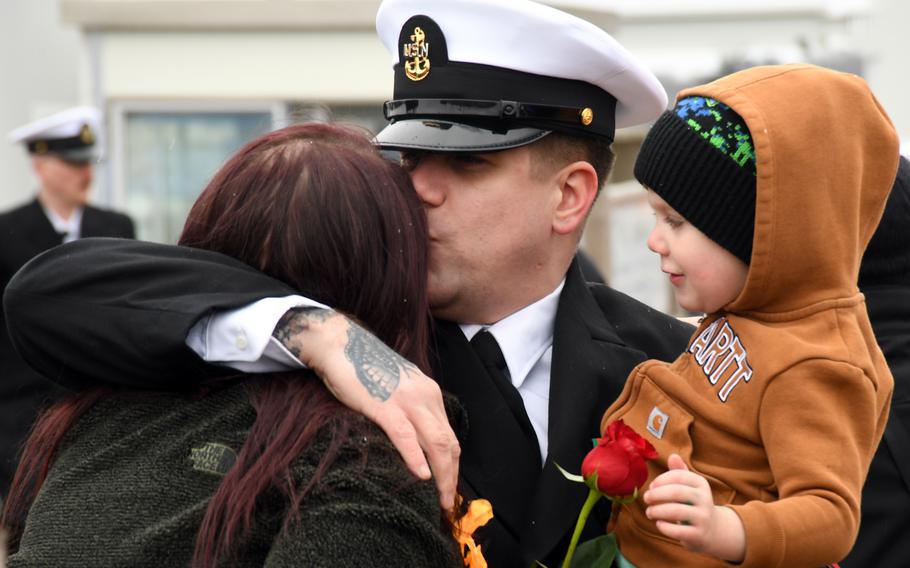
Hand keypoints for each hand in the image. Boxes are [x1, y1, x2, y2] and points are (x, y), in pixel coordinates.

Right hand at [274, 308, 460, 510]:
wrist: (341, 344)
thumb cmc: (365, 369)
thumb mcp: (398, 388)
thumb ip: (410, 410)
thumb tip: (415, 442)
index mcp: (430, 394)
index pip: (450, 436)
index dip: (452, 466)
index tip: (448, 488)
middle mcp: (425, 396)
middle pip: (449, 444)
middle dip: (451, 477)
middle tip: (446, 504)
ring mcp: (406, 400)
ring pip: (435, 442)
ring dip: (441, 475)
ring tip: (438, 500)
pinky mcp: (384, 405)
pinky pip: (405, 435)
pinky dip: (415, 457)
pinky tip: (420, 475)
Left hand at [643, 454, 744, 561]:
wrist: (713, 530)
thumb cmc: (693, 504)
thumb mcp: (689, 486)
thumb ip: (679, 472)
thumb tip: (672, 455)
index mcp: (700, 483)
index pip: (678, 476)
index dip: (660, 480)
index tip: (651, 486)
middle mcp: (704, 499)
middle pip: (676, 492)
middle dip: (656, 495)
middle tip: (646, 499)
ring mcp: (703, 518)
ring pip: (676, 511)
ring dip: (656, 511)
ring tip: (649, 512)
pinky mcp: (699, 535)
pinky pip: (678, 531)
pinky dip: (664, 527)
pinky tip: (659, 523)